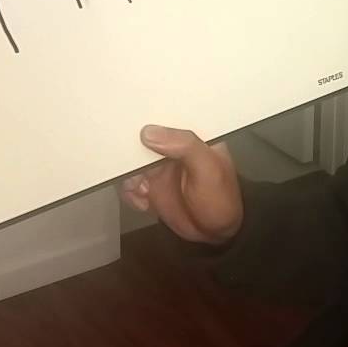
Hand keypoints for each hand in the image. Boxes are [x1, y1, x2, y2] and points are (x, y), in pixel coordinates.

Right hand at [119, 125, 243, 244]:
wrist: (215, 234)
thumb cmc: (220, 198)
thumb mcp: (208, 169)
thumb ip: (184, 146)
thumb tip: (149, 132)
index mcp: (190, 135)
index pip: (166, 114)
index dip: (147, 112)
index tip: (130, 115)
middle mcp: (171, 147)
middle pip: (141, 137)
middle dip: (129, 146)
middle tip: (132, 161)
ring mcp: (157, 167)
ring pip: (129, 161)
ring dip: (128, 174)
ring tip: (143, 187)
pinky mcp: (147, 186)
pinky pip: (127, 184)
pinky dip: (129, 192)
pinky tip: (144, 201)